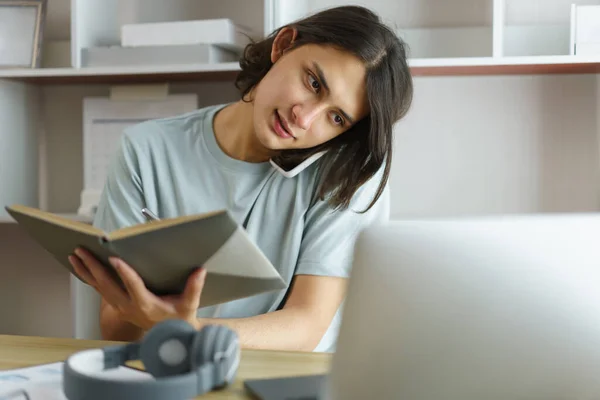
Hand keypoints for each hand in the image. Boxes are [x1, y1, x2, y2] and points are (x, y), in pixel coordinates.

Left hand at [69, 248, 206, 330]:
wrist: (169, 337)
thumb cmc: (179, 319)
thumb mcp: (189, 305)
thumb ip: (194, 287)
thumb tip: (200, 270)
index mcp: (146, 305)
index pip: (133, 286)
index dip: (124, 272)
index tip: (115, 259)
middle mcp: (129, 307)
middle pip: (107, 286)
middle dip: (93, 267)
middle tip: (83, 251)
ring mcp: (121, 308)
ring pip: (99, 288)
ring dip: (86, 272)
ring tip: (75, 256)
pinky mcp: (118, 306)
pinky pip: (100, 291)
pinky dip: (89, 279)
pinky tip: (81, 267)